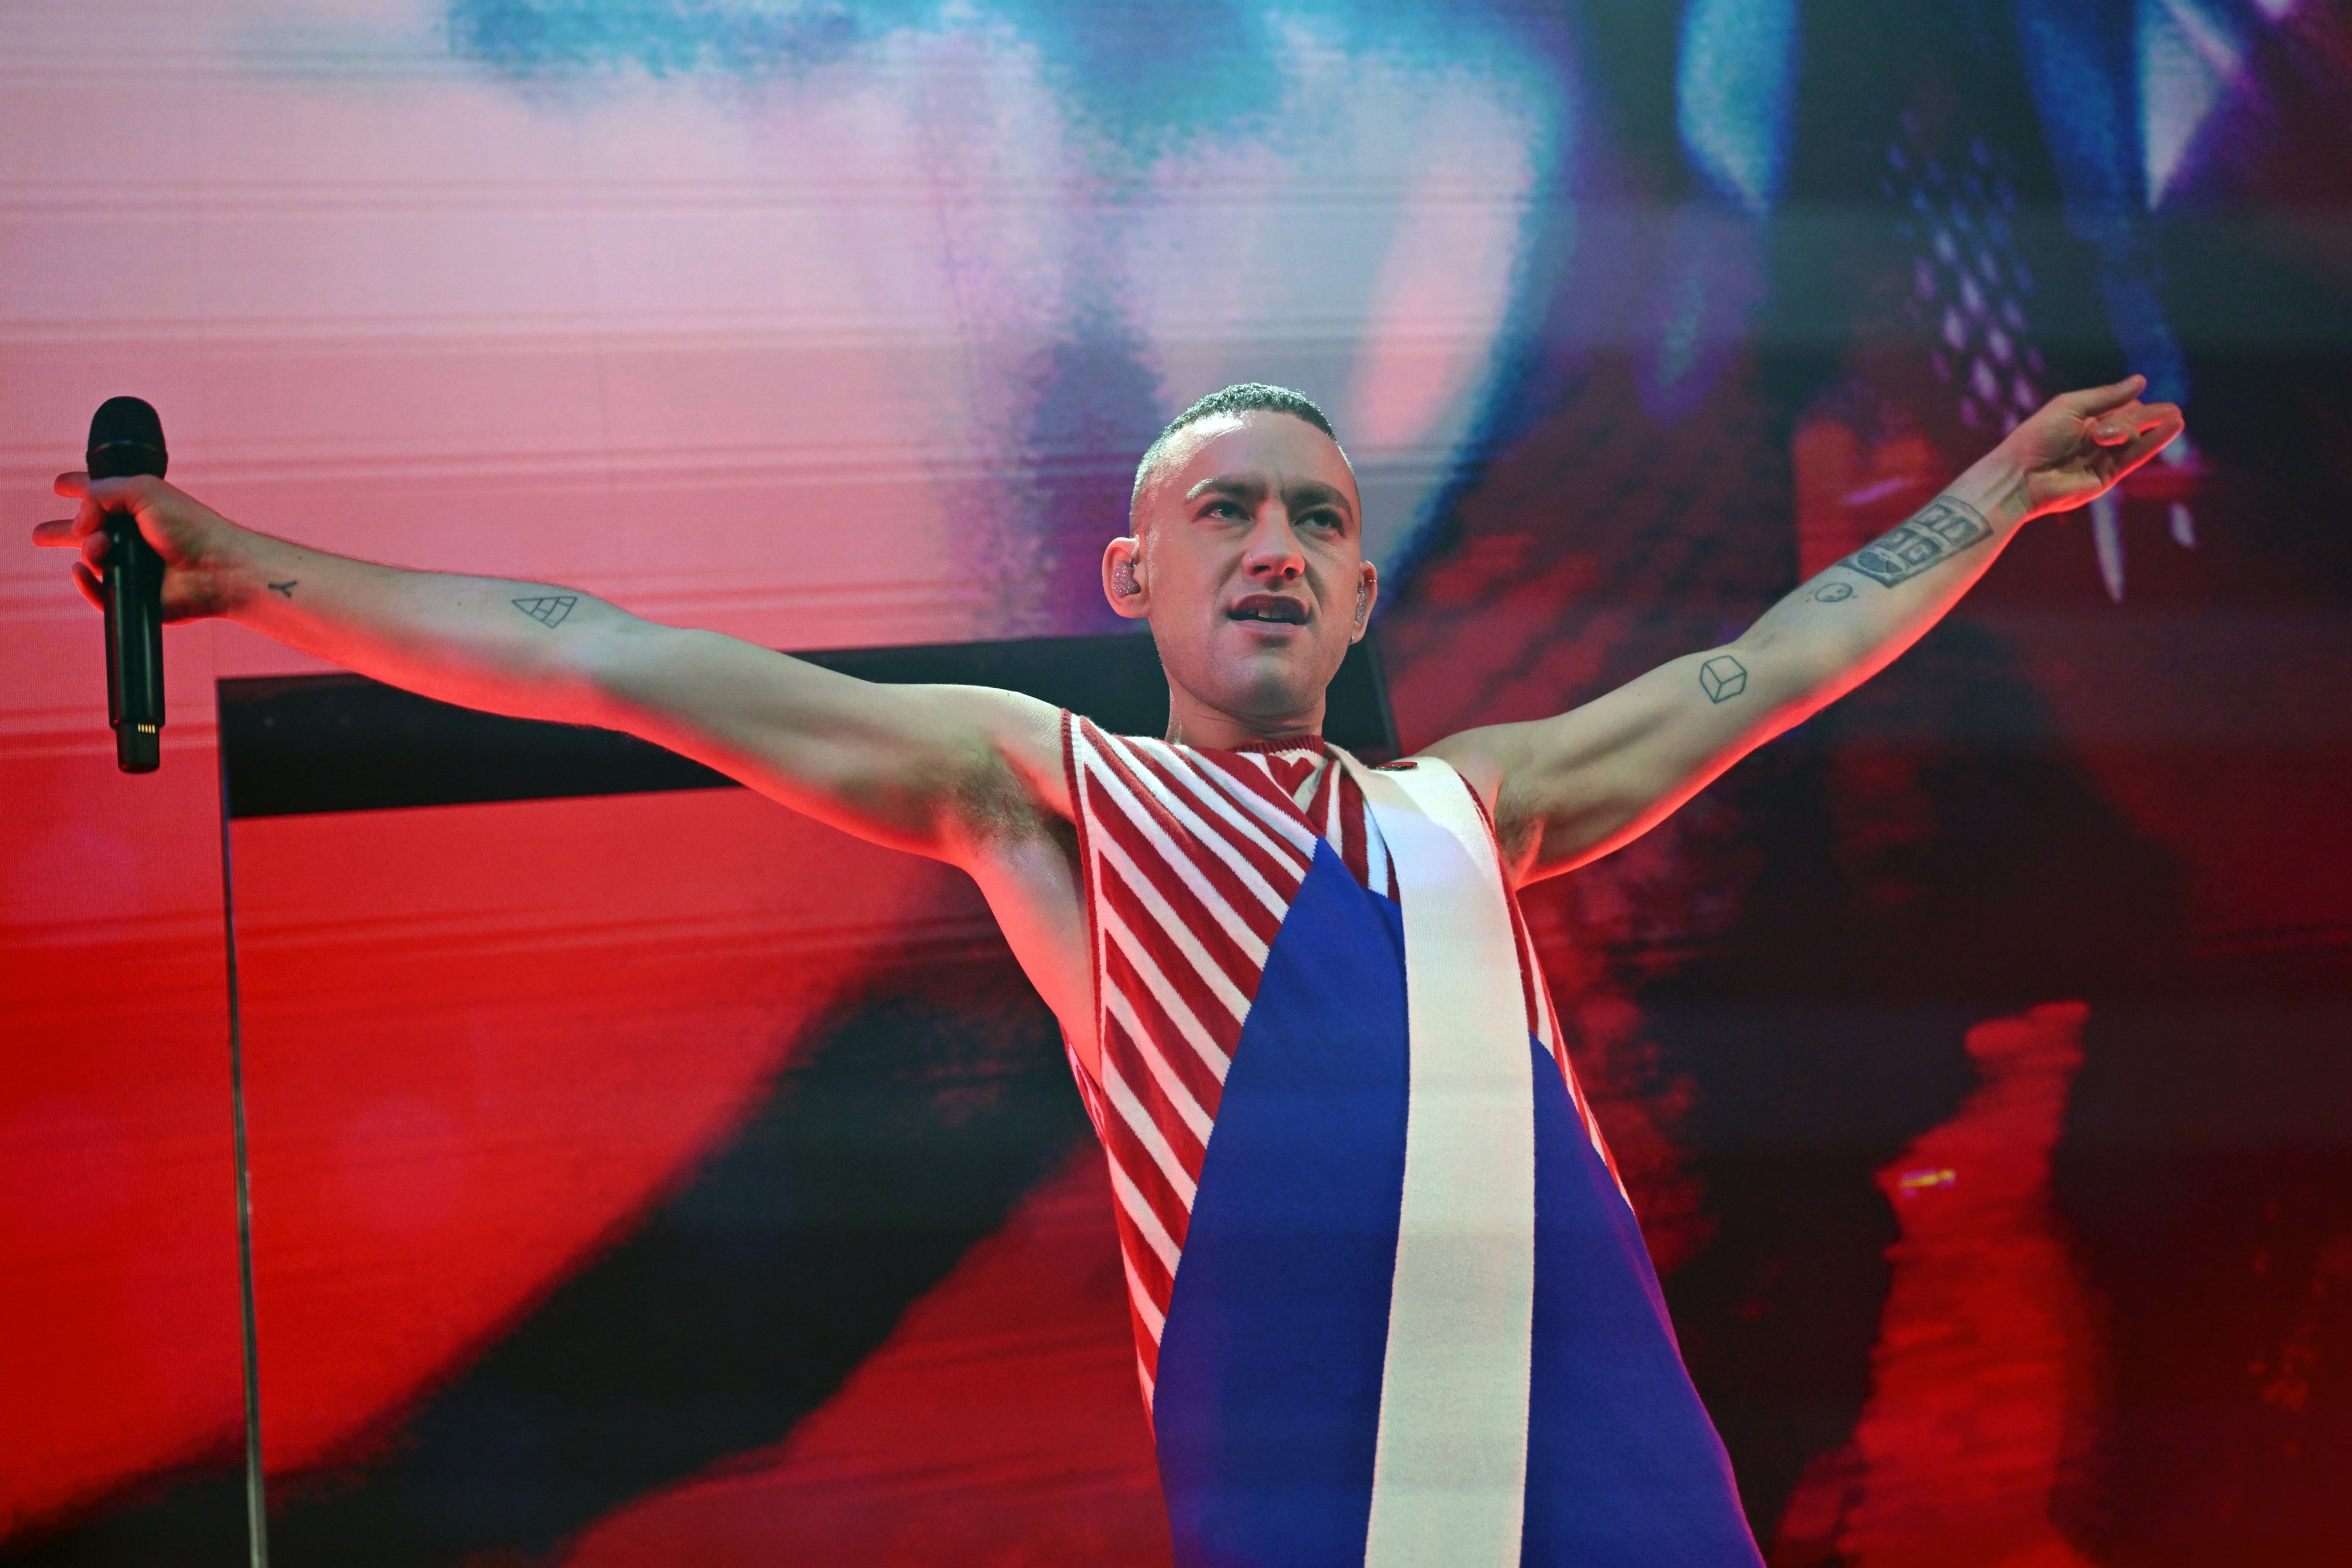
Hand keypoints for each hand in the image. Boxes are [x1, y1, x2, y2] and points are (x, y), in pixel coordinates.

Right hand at [32, 473, 250, 620]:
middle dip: (61, 531)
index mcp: (136, 507)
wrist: (218, 567)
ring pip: (89, 560)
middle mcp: (133, 537)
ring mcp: (132, 567)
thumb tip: (79, 522)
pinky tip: (80, 570)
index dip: (78, 488)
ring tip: (100, 546)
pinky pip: (97, 593)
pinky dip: (85, 583)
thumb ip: (100, 494)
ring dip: (87, 550)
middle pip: (86, 533)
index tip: (60, 485)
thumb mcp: (143, 490)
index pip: (100, 494)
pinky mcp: (133, 595)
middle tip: (39, 534)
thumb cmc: (190, 527)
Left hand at [1993, 375, 2186, 520]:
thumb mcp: (2071, 406)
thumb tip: (2141, 380)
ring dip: (2154, 428)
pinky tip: (2172, 427)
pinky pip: (2135, 457)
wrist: (2019, 476)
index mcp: (2084, 420)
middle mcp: (2095, 439)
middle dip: (2141, 417)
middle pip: (2130, 422)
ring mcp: (2102, 459)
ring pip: (2133, 439)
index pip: (2120, 407)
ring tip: (2177, 416)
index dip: (2129, 404)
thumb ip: (2107, 396)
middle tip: (2163, 412)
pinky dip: (2154, 443)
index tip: (2131, 400)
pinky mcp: (2107, 477)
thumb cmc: (2036, 437)